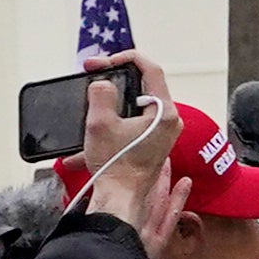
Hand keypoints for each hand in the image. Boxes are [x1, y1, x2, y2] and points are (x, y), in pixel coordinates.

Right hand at [73, 64, 181, 251]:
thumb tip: (103, 84)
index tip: (102, 62)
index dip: (124, 58)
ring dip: (111, 101)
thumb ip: (101, 93)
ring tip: (90, 99)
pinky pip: (133, 121)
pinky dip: (113, 120)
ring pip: (135, 104)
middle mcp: (169, 121)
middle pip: (143, 85)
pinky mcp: (152, 143)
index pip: (151, 69)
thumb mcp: (100, 123)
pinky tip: (93, 127)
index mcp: (164, 112)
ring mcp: (162, 133)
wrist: (120, 199)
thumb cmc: (115, 167)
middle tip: (94, 73)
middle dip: (115, 78)